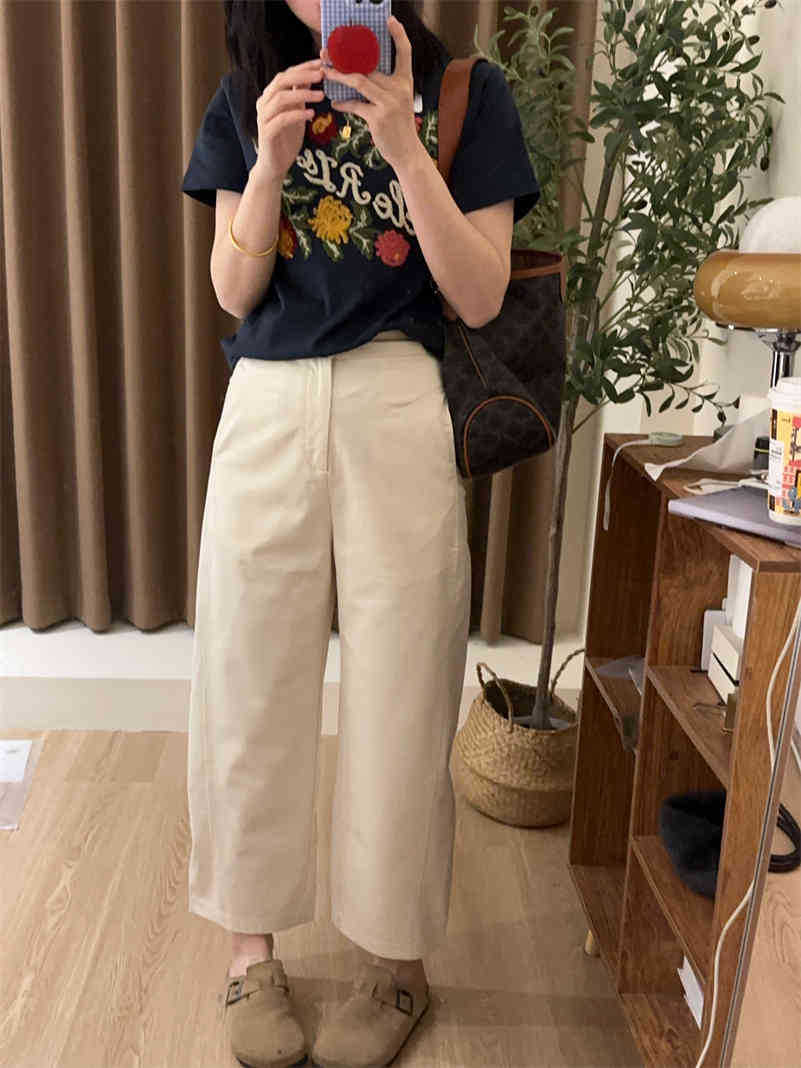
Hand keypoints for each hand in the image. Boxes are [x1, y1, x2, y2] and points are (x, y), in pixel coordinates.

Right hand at [254, 58, 324, 180]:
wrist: (274, 166)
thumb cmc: (286, 139)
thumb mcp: (297, 113)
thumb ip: (301, 96)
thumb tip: (314, 76)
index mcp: (271, 95)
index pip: (287, 74)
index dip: (304, 67)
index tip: (322, 63)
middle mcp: (264, 103)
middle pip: (281, 81)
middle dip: (303, 76)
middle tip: (322, 75)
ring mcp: (263, 117)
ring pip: (281, 98)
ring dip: (302, 94)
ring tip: (321, 96)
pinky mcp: (266, 133)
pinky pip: (281, 119)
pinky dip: (297, 115)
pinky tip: (311, 114)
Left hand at [323, 16, 420, 171]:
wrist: (407, 153)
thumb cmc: (399, 126)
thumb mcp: (397, 102)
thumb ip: (383, 87)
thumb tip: (359, 75)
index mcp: (405, 82)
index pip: (405, 52)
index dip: (398, 34)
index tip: (390, 19)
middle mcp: (399, 89)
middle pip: (369, 66)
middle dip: (346, 58)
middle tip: (328, 52)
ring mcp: (389, 103)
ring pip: (359, 81)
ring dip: (339, 76)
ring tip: (326, 72)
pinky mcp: (378, 118)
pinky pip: (355, 105)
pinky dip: (343, 103)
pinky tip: (334, 102)